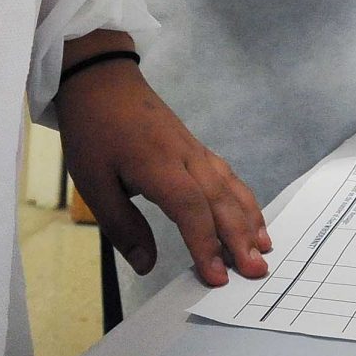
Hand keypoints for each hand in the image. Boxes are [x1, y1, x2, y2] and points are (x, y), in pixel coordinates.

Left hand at [55, 40, 269, 286]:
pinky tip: (250, 215)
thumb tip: (147, 265)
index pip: (191, 209)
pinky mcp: (195, 147)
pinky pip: (227, 174)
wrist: (102, 78)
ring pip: (230, 186)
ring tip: (263, 247)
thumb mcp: (92, 182)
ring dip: (248, 218)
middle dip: (239, 238)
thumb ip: (122, 225)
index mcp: (158, 166)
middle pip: (220, 199)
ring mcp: (194, 149)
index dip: (206, 244)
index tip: (217, 277)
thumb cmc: (94, 129)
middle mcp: (185, 157)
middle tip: (256, 271)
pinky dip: (243, 197)